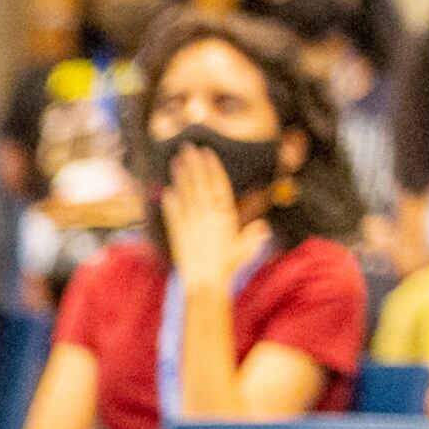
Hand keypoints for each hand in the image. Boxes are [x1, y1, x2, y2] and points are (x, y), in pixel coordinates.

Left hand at [158, 138, 247, 286]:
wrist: (207, 281)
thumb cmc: (228, 267)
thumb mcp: (245, 249)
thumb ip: (252, 236)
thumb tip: (262, 226)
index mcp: (226, 216)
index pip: (220, 185)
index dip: (213, 168)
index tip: (207, 153)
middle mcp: (209, 216)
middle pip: (201, 184)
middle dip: (195, 164)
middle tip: (187, 147)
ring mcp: (192, 223)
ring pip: (187, 194)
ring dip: (181, 176)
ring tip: (176, 161)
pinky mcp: (178, 233)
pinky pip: (173, 213)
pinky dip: (170, 201)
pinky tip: (166, 190)